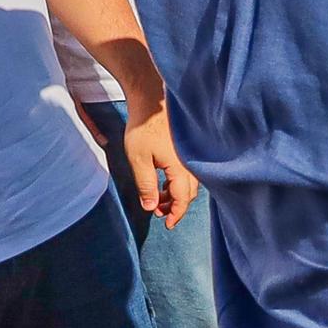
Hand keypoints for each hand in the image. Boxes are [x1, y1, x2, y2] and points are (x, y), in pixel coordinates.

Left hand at [116, 101, 195, 226]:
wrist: (150, 102)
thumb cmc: (143, 128)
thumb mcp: (138, 160)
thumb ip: (146, 185)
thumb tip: (150, 207)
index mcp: (180, 168)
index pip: (183, 199)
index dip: (176, 214)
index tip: (167, 225)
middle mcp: (189, 164)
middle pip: (189, 194)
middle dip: (175, 206)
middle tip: (157, 212)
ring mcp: (188, 156)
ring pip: (188, 184)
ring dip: (175, 195)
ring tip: (156, 198)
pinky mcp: (185, 151)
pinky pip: (187, 174)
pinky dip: (176, 184)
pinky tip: (162, 182)